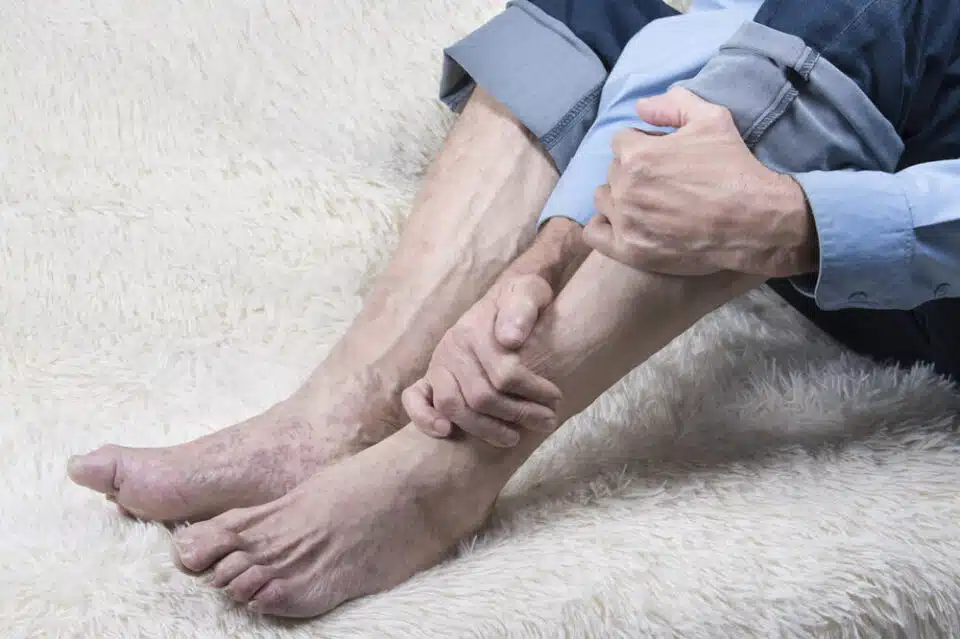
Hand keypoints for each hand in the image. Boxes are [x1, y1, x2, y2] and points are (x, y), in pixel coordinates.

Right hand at [402, 272, 560, 447]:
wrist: (507, 295)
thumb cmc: (522, 298)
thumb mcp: (529, 292)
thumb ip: (522, 309)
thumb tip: (510, 339)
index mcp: (473, 330)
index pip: (504, 373)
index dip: (533, 391)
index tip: (556, 400)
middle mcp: (451, 348)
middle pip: (481, 396)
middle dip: (518, 414)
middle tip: (547, 421)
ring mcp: (438, 364)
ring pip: (451, 406)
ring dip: (484, 428)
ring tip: (514, 437)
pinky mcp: (429, 377)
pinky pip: (414, 399)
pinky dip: (425, 418)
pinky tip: (447, 432)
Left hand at [584, 88, 817, 276]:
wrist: (756, 222)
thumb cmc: (735, 168)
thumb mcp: (713, 119)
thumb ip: (674, 104)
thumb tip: (640, 105)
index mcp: (637, 154)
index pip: (622, 141)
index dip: (644, 145)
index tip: (665, 157)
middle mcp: (625, 188)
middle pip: (614, 170)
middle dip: (633, 171)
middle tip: (663, 182)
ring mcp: (626, 221)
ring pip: (603, 199)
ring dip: (619, 197)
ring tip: (649, 203)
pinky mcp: (629, 250)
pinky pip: (595, 234)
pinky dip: (605, 226)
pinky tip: (625, 224)